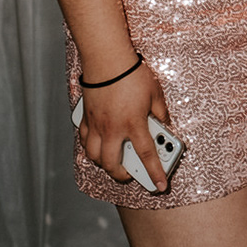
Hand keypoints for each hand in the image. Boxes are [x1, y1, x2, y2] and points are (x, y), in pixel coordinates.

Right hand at [77, 60, 169, 192]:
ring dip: (104, 163)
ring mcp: (96, 124)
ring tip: (114, 161)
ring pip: (93, 156)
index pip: (146, 156)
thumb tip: (163, 124)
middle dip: (122, 174)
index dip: (155, 173)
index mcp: (133, 124)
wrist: (107, 60)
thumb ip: (160, 112)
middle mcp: (112, 129)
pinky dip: (90, 146)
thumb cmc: (132, 74)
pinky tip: (98, 143)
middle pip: (112, 164)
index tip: (160, 186)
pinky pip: (84, 139)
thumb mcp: (156, 94)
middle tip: (131, 173)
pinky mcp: (85, 117)